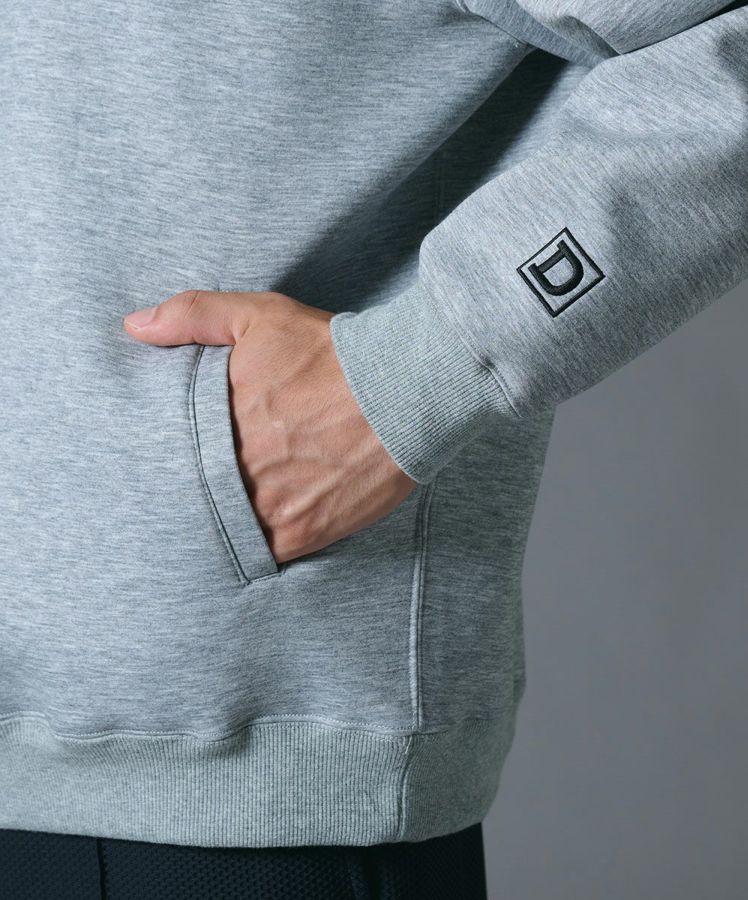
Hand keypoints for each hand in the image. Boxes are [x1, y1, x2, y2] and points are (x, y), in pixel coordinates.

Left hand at [123, 289, 417, 562]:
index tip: (192, 455)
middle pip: (201, 495)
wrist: (404, 389)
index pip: (175, 455)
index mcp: (218, 424)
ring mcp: (271, 507)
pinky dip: (264, 544)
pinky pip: (268, 552)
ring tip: (248, 501)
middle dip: (206, 489)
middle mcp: (239, 472)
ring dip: (233, 519)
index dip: (180, 458)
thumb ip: (193, 316)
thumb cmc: (331, 353)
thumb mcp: (258, 317)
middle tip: (226, 478)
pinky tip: (271, 523)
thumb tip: (135, 326)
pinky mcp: (306, 532)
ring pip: (230, 528)